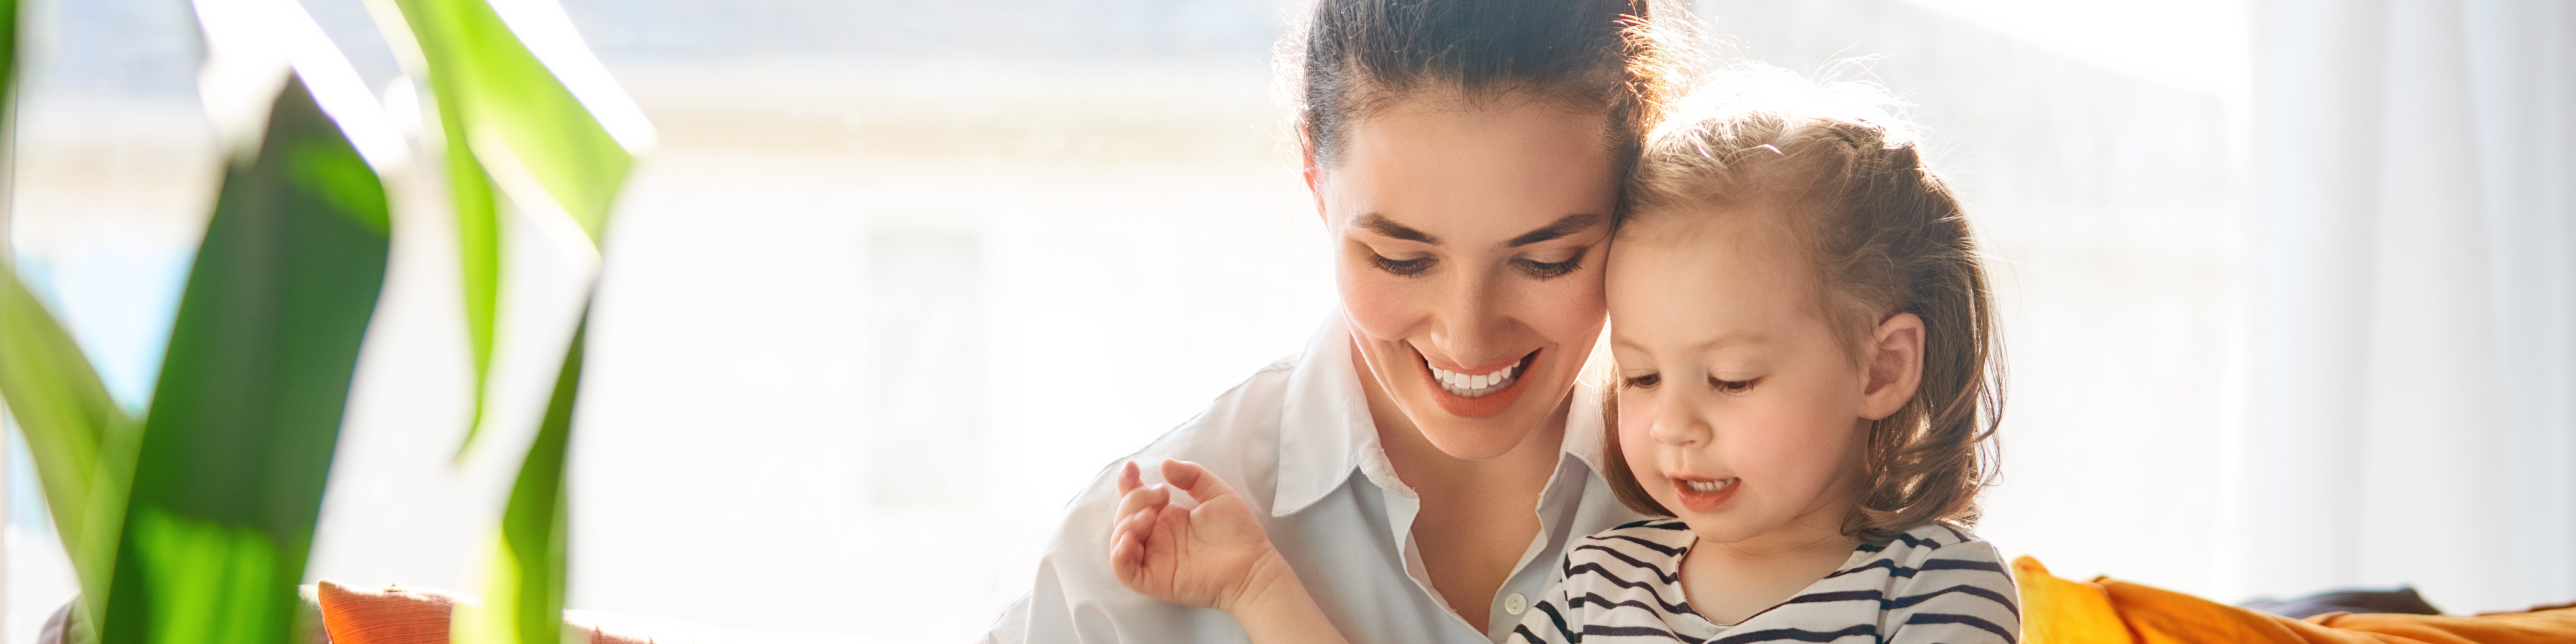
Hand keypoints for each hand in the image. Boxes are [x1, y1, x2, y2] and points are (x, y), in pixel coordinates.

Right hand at [1109, 459, 1284, 612]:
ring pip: (1119, 540)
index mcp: (1168, 518)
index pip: (1136, 499)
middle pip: (1125, 515)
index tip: (1132, 467)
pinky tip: (1131, 539)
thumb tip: (1164, 464)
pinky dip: (1119, 555)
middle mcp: (1157, 537)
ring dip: (1127, 523)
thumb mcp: (1217, 493)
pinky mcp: (1154, 580)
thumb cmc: (1239, 533)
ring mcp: (1154, 559)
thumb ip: (1192, 475)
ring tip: (1151, 515)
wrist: (1252, 565)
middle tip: (1162, 495)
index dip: (1128, 483)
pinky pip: (1124, 570)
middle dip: (1135, 499)